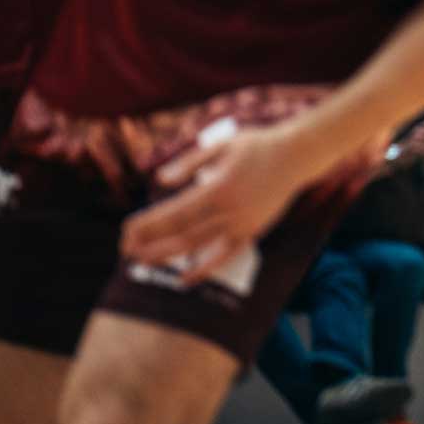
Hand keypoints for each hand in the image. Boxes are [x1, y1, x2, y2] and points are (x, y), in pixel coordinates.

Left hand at [122, 125, 313, 287]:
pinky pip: (225, 255)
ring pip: (198, 246)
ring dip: (167, 256)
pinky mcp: (253, 230)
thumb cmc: (258, 145)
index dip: (147, 224)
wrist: (299, 155)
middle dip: (150, 244)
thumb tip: (160, 180)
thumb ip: (189, 162)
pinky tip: (185, 279)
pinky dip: (205, 269)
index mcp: (218, 187)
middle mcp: (229, 210)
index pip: (173, 212)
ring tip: (141, 262)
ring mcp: (242, 223)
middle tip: (125, 251)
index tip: (126, 231)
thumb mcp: (222, 145)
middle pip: (181, 234)